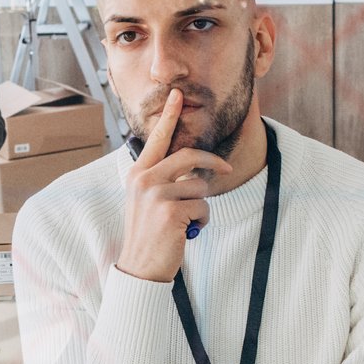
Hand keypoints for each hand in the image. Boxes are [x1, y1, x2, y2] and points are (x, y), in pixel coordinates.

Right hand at [117, 89, 230, 284]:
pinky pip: (202, 207)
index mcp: (137, 173)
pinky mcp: (170, 210)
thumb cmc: (149, 235)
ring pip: (199, 186)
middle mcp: (144, 179)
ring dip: (201, 206)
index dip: (169, 116)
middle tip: (226, 170)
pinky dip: (201, 221)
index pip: (157, 139)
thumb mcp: (146, 201)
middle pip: (189, 156)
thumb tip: (190, 169)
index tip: (177, 95)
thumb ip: (161, 180)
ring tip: (186, 222)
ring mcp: (156, 193)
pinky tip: (186, 232)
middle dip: (212, 163)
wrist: (140, 267)